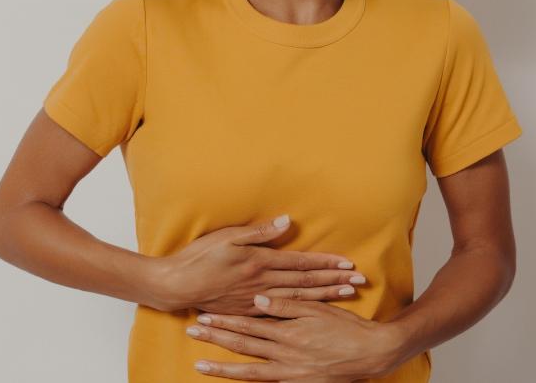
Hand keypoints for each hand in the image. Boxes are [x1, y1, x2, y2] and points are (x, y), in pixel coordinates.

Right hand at [150, 215, 367, 314]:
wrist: (177, 285)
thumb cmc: (199, 257)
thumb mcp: (227, 236)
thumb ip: (259, 232)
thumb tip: (286, 222)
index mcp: (260, 262)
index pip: (301, 263)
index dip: (326, 263)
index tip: (349, 264)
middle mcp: (263, 283)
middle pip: (306, 282)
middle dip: (334, 281)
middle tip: (359, 281)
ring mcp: (257, 299)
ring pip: (299, 299)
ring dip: (325, 296)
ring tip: (347, 294)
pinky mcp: (248, 310)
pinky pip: (283, 312)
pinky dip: (303, 311)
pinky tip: (315, 312)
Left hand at [183, 295, 408, 381]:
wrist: (372, 354)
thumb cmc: (346, 327)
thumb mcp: (317, 309)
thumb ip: (285, 305)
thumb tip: (256, 300)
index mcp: (288, 331)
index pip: (248, 324)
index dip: (223, 320)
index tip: (203, 316)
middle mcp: (285, 353)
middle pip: (243, 345)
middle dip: (215, 339)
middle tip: (191, 332)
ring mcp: (290, 372)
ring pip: (249, 370)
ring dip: (223, 368)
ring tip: (200, 365)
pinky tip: (233, 382)